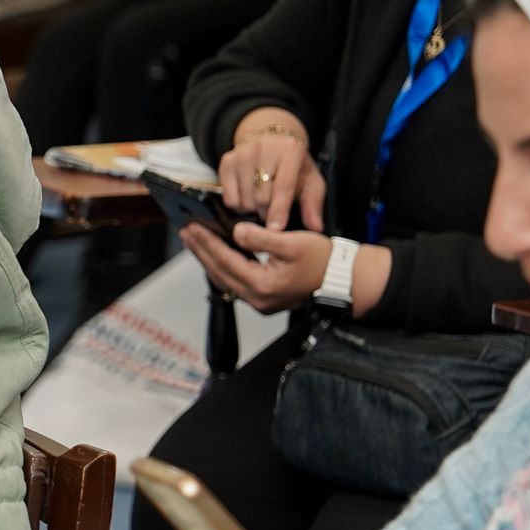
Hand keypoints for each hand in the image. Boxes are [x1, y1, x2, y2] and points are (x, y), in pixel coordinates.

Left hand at [181, 221, 329, 313]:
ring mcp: (260, 302)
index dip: (207, 242)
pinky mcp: (264, 300)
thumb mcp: (292, 243)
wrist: (344, 280)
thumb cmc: (322, 259)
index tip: (192, 227)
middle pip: (219, 272)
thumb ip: (261, 238)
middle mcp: (257, 298)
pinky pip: (235, 282)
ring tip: (195, 242)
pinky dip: (223, 267)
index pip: (225, 260)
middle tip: (186, 232)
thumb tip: (235, 231)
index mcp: (262, 284)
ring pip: (225, 279)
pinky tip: (216, 255)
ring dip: (209, 259)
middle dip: (201, 251)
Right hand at [220, 110, 323, 230]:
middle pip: (261, 197)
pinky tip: (248, 199)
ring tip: (261, 205)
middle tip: (272, 214)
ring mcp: (242, 154)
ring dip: (253, 210)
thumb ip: (313, 204)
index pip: (283, 186)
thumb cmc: (294, 167)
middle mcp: (263, 148)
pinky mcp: (226, 162)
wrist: (271, 141)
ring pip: (244, 199)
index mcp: (290, 151)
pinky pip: (229, 198)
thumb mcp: (311, 181)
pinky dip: (239, 206)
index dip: (279, 210)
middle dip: (267, 213)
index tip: (276, 230)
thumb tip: (316, 227)